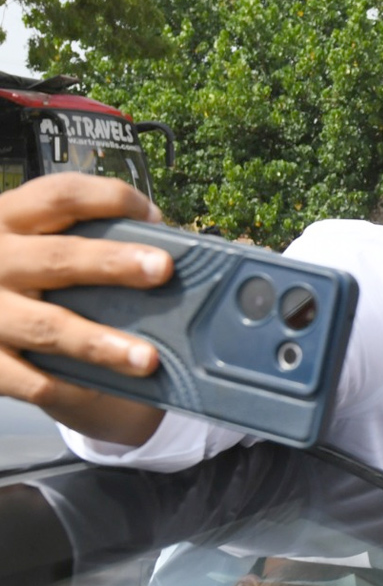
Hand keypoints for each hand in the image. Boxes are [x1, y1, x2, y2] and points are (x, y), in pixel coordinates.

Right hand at [0, 174, 171, 411]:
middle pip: (56, 256)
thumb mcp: (41, 245)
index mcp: (10, 219)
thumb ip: (88, 241)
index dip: (109, 199)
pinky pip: (29, 379)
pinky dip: (68, 386)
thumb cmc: (31, 276)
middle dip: (112, 263)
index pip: (59, 195)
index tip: (154, 216)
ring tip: (147, 357)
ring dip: (100, 342)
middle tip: (161, 270)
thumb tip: (164, 252)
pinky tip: (102, 390)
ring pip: (46, 325)